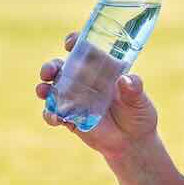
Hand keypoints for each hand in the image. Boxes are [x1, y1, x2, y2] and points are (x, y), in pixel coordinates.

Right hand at [37, 31, 159, 159]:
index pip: (85, 49)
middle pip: (61, 67)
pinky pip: (54, 113)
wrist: (131, 142)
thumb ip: (134, 89)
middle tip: (48, 72)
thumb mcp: (140, 101)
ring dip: (44, 88)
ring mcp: (74, 99)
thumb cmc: (138, 115)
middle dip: (50, 67)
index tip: (70, 43)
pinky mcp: (70, 118)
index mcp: (101, 68)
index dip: (75, 42)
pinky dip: (50, 114)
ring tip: (43, 91)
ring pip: (52, 89)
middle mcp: (84, 81)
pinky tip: (55, 118)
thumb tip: (126, 79)